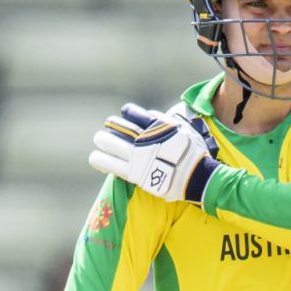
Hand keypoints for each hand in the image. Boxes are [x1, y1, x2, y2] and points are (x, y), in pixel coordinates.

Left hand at [89, 103, 221, 201]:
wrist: (197, 176)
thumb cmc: (194, 154)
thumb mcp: (185, 131)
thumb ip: (168, 122)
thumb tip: (153, 116)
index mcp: (157, 127)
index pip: (136, 115)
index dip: (127, 113)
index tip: (123, 115)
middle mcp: (144, 139)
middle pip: (121, 128)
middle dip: (112, 127)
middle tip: (107, 129)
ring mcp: (138, 156)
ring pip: (113, 145)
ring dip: (103, 141)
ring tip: (99, 140)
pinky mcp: (134, 173)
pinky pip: (113, 165)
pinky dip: (101, 161)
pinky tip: (94, 158)